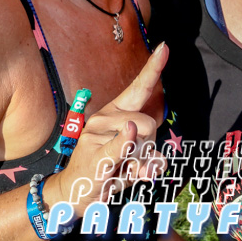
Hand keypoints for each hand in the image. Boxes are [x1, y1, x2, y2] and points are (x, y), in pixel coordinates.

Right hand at [44, 43, 168, 213]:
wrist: (76, 193)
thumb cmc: (108, 172)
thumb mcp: (134, 162)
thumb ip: (150, 158)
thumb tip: (157, 164)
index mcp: (116, 113)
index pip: (138, 88)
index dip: (153, 68)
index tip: (165, 47)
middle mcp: (104, 117)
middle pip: (150, 123)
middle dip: (150, 146)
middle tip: (131, 161)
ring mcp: (97, 134)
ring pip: (143, 140)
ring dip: (140, 162)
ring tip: (119, 169)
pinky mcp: (95, 154)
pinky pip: (121, 145)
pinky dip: (127, 141)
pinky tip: (129, 131)